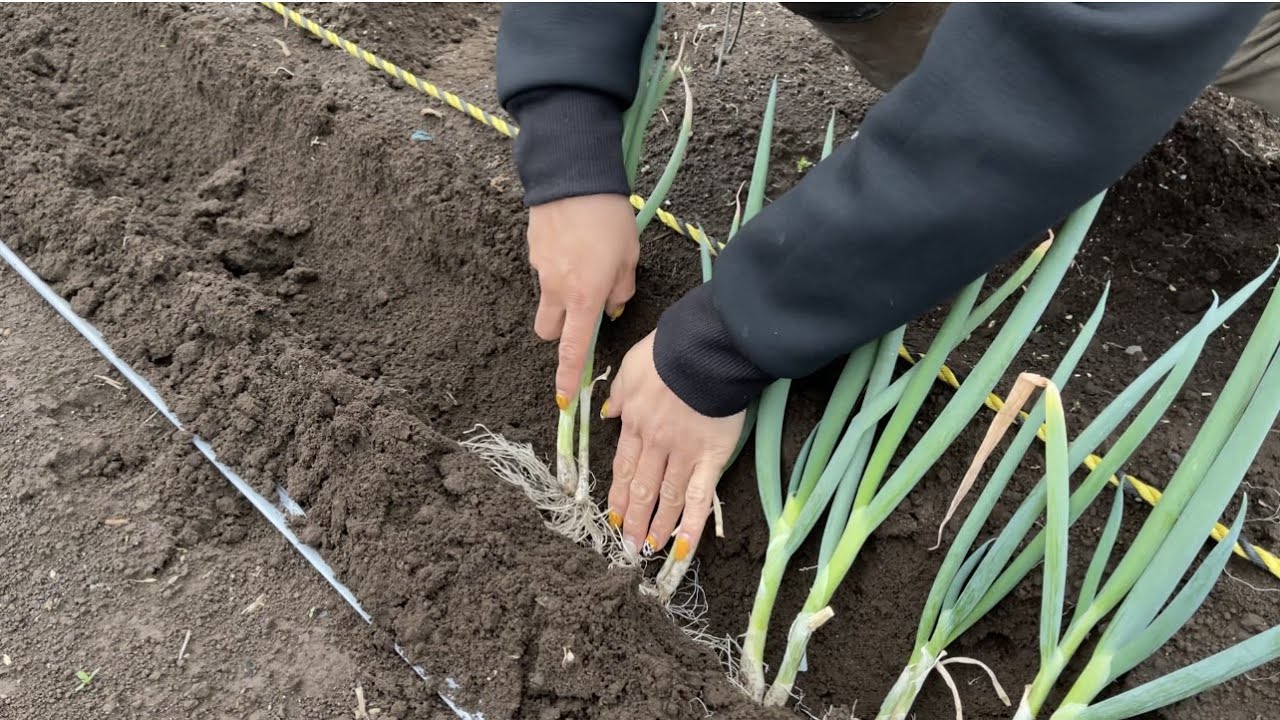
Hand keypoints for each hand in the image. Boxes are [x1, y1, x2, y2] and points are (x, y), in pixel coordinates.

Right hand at [527, 194, 638, 407]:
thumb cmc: (609, 217)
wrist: (572, 176)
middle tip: (583, 311)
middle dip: (562, 331)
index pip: (573, 350)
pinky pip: (545, 272)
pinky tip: (575, 243)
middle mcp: (557, 290)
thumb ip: (621, 288)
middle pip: (550, 332)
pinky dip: (558, 268)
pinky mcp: (532, 251)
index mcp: (584, 297)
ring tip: (584, 265)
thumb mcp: (629, 256)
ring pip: (546, 301)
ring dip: (560, 298)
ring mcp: (540, 271)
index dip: (568, 377)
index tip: (564, 401)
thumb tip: (612, 306)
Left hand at [602, 331, 744, 558]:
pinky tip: (682, 549)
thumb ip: (619, 394)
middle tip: (625, 544)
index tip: (612, 514)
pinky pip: (698, 498)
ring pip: (665, 498)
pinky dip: (690, 526)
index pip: (623, 466)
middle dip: (632, 518)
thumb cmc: (668, 352)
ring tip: (647, 549)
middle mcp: (655, 444)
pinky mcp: (711, 458)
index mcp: (634, 422)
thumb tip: (609, 414)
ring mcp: (682, 454)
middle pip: (641, 488)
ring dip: (655, 527)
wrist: (704, 350)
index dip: (617, 492)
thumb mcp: (631, 368)